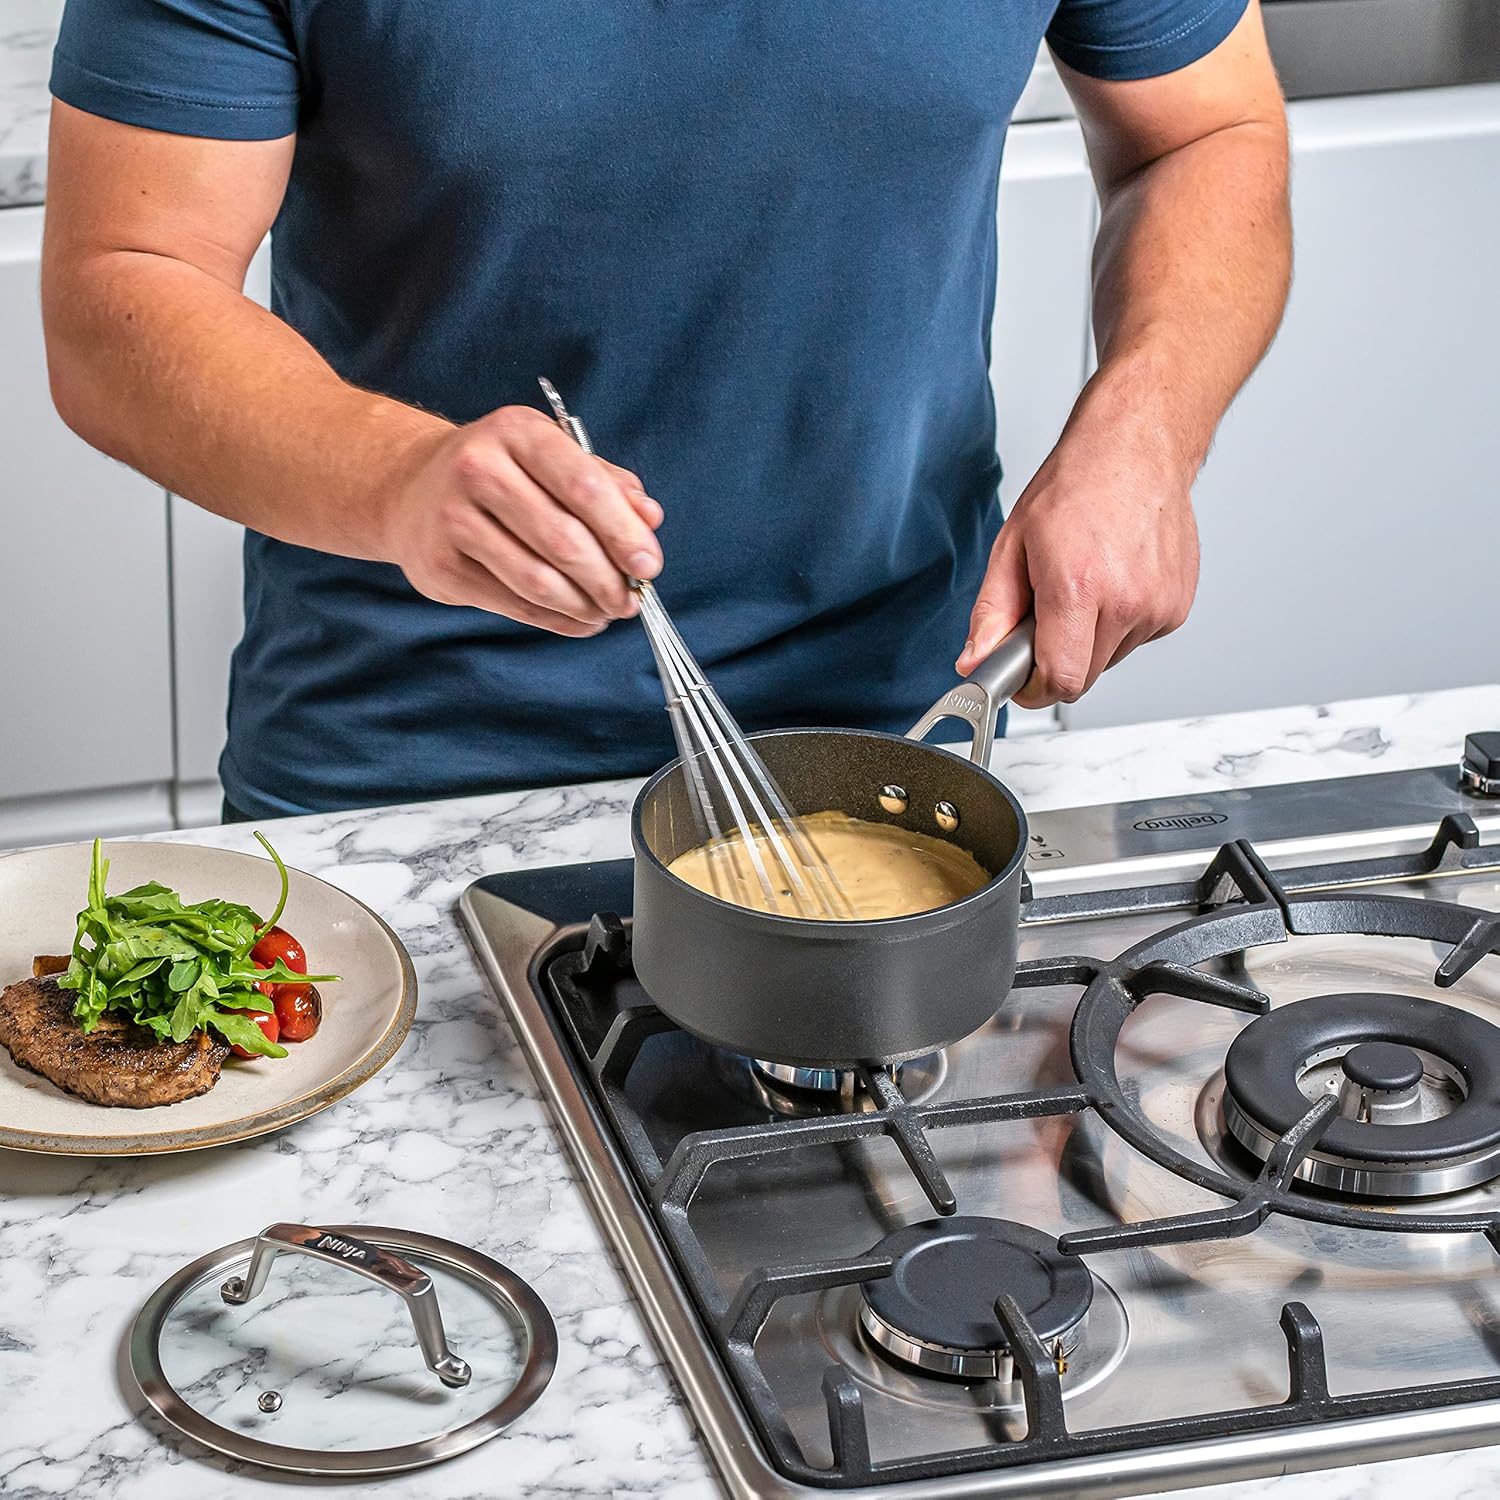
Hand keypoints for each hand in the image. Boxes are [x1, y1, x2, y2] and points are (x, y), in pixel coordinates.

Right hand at [384, 405, 663, 636]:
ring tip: (608, 612)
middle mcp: (479, 468)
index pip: (583, 486)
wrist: (410, 489)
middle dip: (608, 579)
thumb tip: (650, 518)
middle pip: (563, 540)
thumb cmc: (501, 473)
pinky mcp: (442, 566)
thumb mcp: (551, 457)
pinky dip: (557, 620)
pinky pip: (515, 604)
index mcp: (517, 432)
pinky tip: (579, 621)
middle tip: (631, 600)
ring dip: (584, 606)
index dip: (623, 532)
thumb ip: (605, 483)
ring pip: (539, 580)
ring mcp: (453, 518)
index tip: (649, 565)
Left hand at [957, 426, 1198, 707]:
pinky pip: (1136, 639)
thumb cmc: (1077, 485)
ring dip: (1089, 638)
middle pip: (1083, 676)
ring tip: (1085, 584)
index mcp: (1079, 588)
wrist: (1136, 448)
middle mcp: (1127, 602)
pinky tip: (1113, 580)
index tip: (1021, 678)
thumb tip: (975, 662)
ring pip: (1110, 659)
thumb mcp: (1013, 546)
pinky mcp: (1177, 607)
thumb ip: (992, 614)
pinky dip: (1118, 623)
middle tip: (1047, 611)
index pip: (1060, 681)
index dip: (1033, 688)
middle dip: (1058, 657)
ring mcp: (1159, 607)